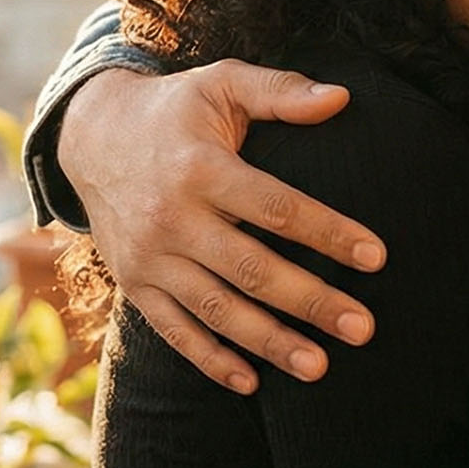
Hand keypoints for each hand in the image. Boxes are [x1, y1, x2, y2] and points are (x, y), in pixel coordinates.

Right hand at [59, 62, 380, 391]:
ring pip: (216, 308)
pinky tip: (251, 383)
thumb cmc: (175, 110)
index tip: (377, 257)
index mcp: (200, 168)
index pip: (276, 207)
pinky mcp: (135, 283)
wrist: (91, 137)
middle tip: (363, 327)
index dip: (328, 233)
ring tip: (320, 367)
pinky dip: (210, 360)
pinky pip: (174, 330)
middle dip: (311, 301)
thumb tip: (341, 99)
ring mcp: (150, 256)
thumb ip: (281, 91)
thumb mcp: (222, 84)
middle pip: (251, 268)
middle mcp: (172, 217)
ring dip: (269, 342)